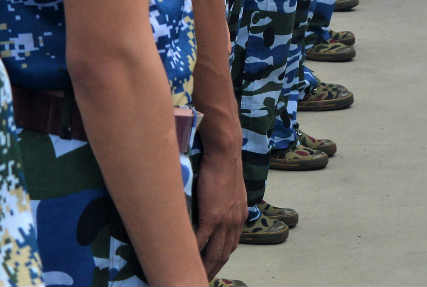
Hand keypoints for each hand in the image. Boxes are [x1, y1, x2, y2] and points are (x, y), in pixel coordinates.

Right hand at [192, 144, 245, 277]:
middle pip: (223, 254)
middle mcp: (235, 222)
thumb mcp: (231, 189)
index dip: (220, 258)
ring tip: (194, 274)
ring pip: (214, 252)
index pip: (230, 245)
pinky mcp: (212, 216)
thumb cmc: (225, 165)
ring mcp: (225, 221)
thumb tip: (216, 209)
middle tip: (202, 277)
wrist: (226, 153)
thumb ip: (226, 203)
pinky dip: (194, 253)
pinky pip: (201, 241)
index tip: (211, 266)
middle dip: (213, 268)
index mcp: (240, 216)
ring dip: (204, 266)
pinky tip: (186, 260)